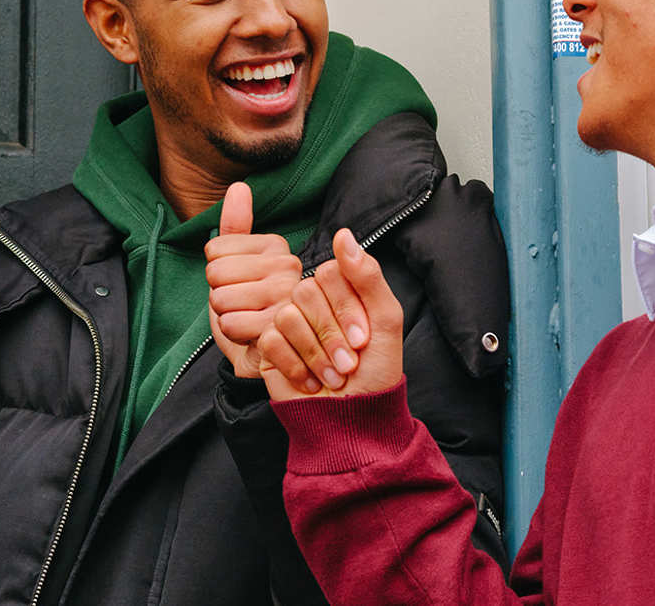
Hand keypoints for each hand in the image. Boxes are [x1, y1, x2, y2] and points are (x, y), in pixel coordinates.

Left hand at [204, 181, 300, 378]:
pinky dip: (233, 334)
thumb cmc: (253, 309)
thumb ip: (237, 227)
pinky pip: (230, 324)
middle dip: (219, 295)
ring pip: (220, 299)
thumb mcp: (239, 265)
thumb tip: (239, 186)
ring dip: (225, 316)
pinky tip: (251, 336)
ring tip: (247, 320)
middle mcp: (288, 267)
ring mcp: (288, 297)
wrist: (270, 355)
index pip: (214, 250)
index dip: (217, 272)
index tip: (241, 284)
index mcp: (277, 248)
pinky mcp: (281, 327)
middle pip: (215, 272)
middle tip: (243, 306)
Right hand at [259, 228, 400, 400]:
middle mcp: (312, 301)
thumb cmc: (375, 372)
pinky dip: (296, 366)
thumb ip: (368, 276)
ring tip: (332, 377)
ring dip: (315, 354)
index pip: (330, 272)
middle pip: (306, 292)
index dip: (346, 307)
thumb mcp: (385, 320)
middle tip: (349, 364)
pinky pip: (270, 339)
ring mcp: (288, 323)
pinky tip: (310, 382)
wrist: (353, 420)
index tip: (363, 340)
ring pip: (287, 315)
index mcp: (340, 290)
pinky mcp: (269, 347)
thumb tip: (343, 234)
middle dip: (331, 335)